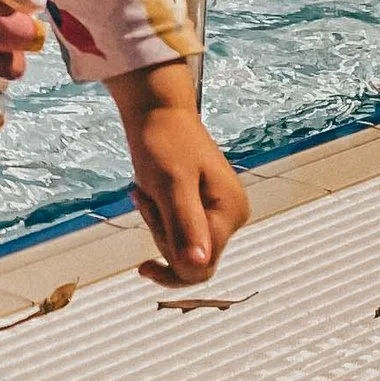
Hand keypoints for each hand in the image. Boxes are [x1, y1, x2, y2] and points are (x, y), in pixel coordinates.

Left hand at [108, 62, 248, 288]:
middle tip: (148, 197)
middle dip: (162, 234)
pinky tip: (148, 194)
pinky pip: (178, 230)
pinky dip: (159, 217)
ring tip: (148, 190)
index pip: (200, 268)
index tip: (147, 232)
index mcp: (230, 213)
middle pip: (190, 259)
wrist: (157, 112)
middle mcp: (232, 217)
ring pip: (181, 245)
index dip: (168, 258)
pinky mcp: (205, 207)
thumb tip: (197, 265)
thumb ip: (185, 225)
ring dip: (157, 223)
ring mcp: (220, 212)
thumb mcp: (170, 184)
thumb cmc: (163, 142)